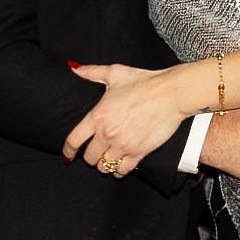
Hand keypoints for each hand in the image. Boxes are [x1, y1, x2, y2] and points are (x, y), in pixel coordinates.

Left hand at [62, 63, 187, 176]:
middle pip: (89, 158)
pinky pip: (122, 170)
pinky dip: (119, 171)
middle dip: (90, 157)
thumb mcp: (115, 73)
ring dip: (104, 164)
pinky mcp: (139, 152)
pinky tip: (120, 165)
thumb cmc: (144, 82)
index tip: (68, 155)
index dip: (68, 150)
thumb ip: (92, 72)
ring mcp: (123, 145)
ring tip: (107, 159)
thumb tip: (74, 68)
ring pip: (104, 166)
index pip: (74, 140)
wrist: (171, 93)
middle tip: (95, 153)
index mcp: (98, 116)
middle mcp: (107, 134)